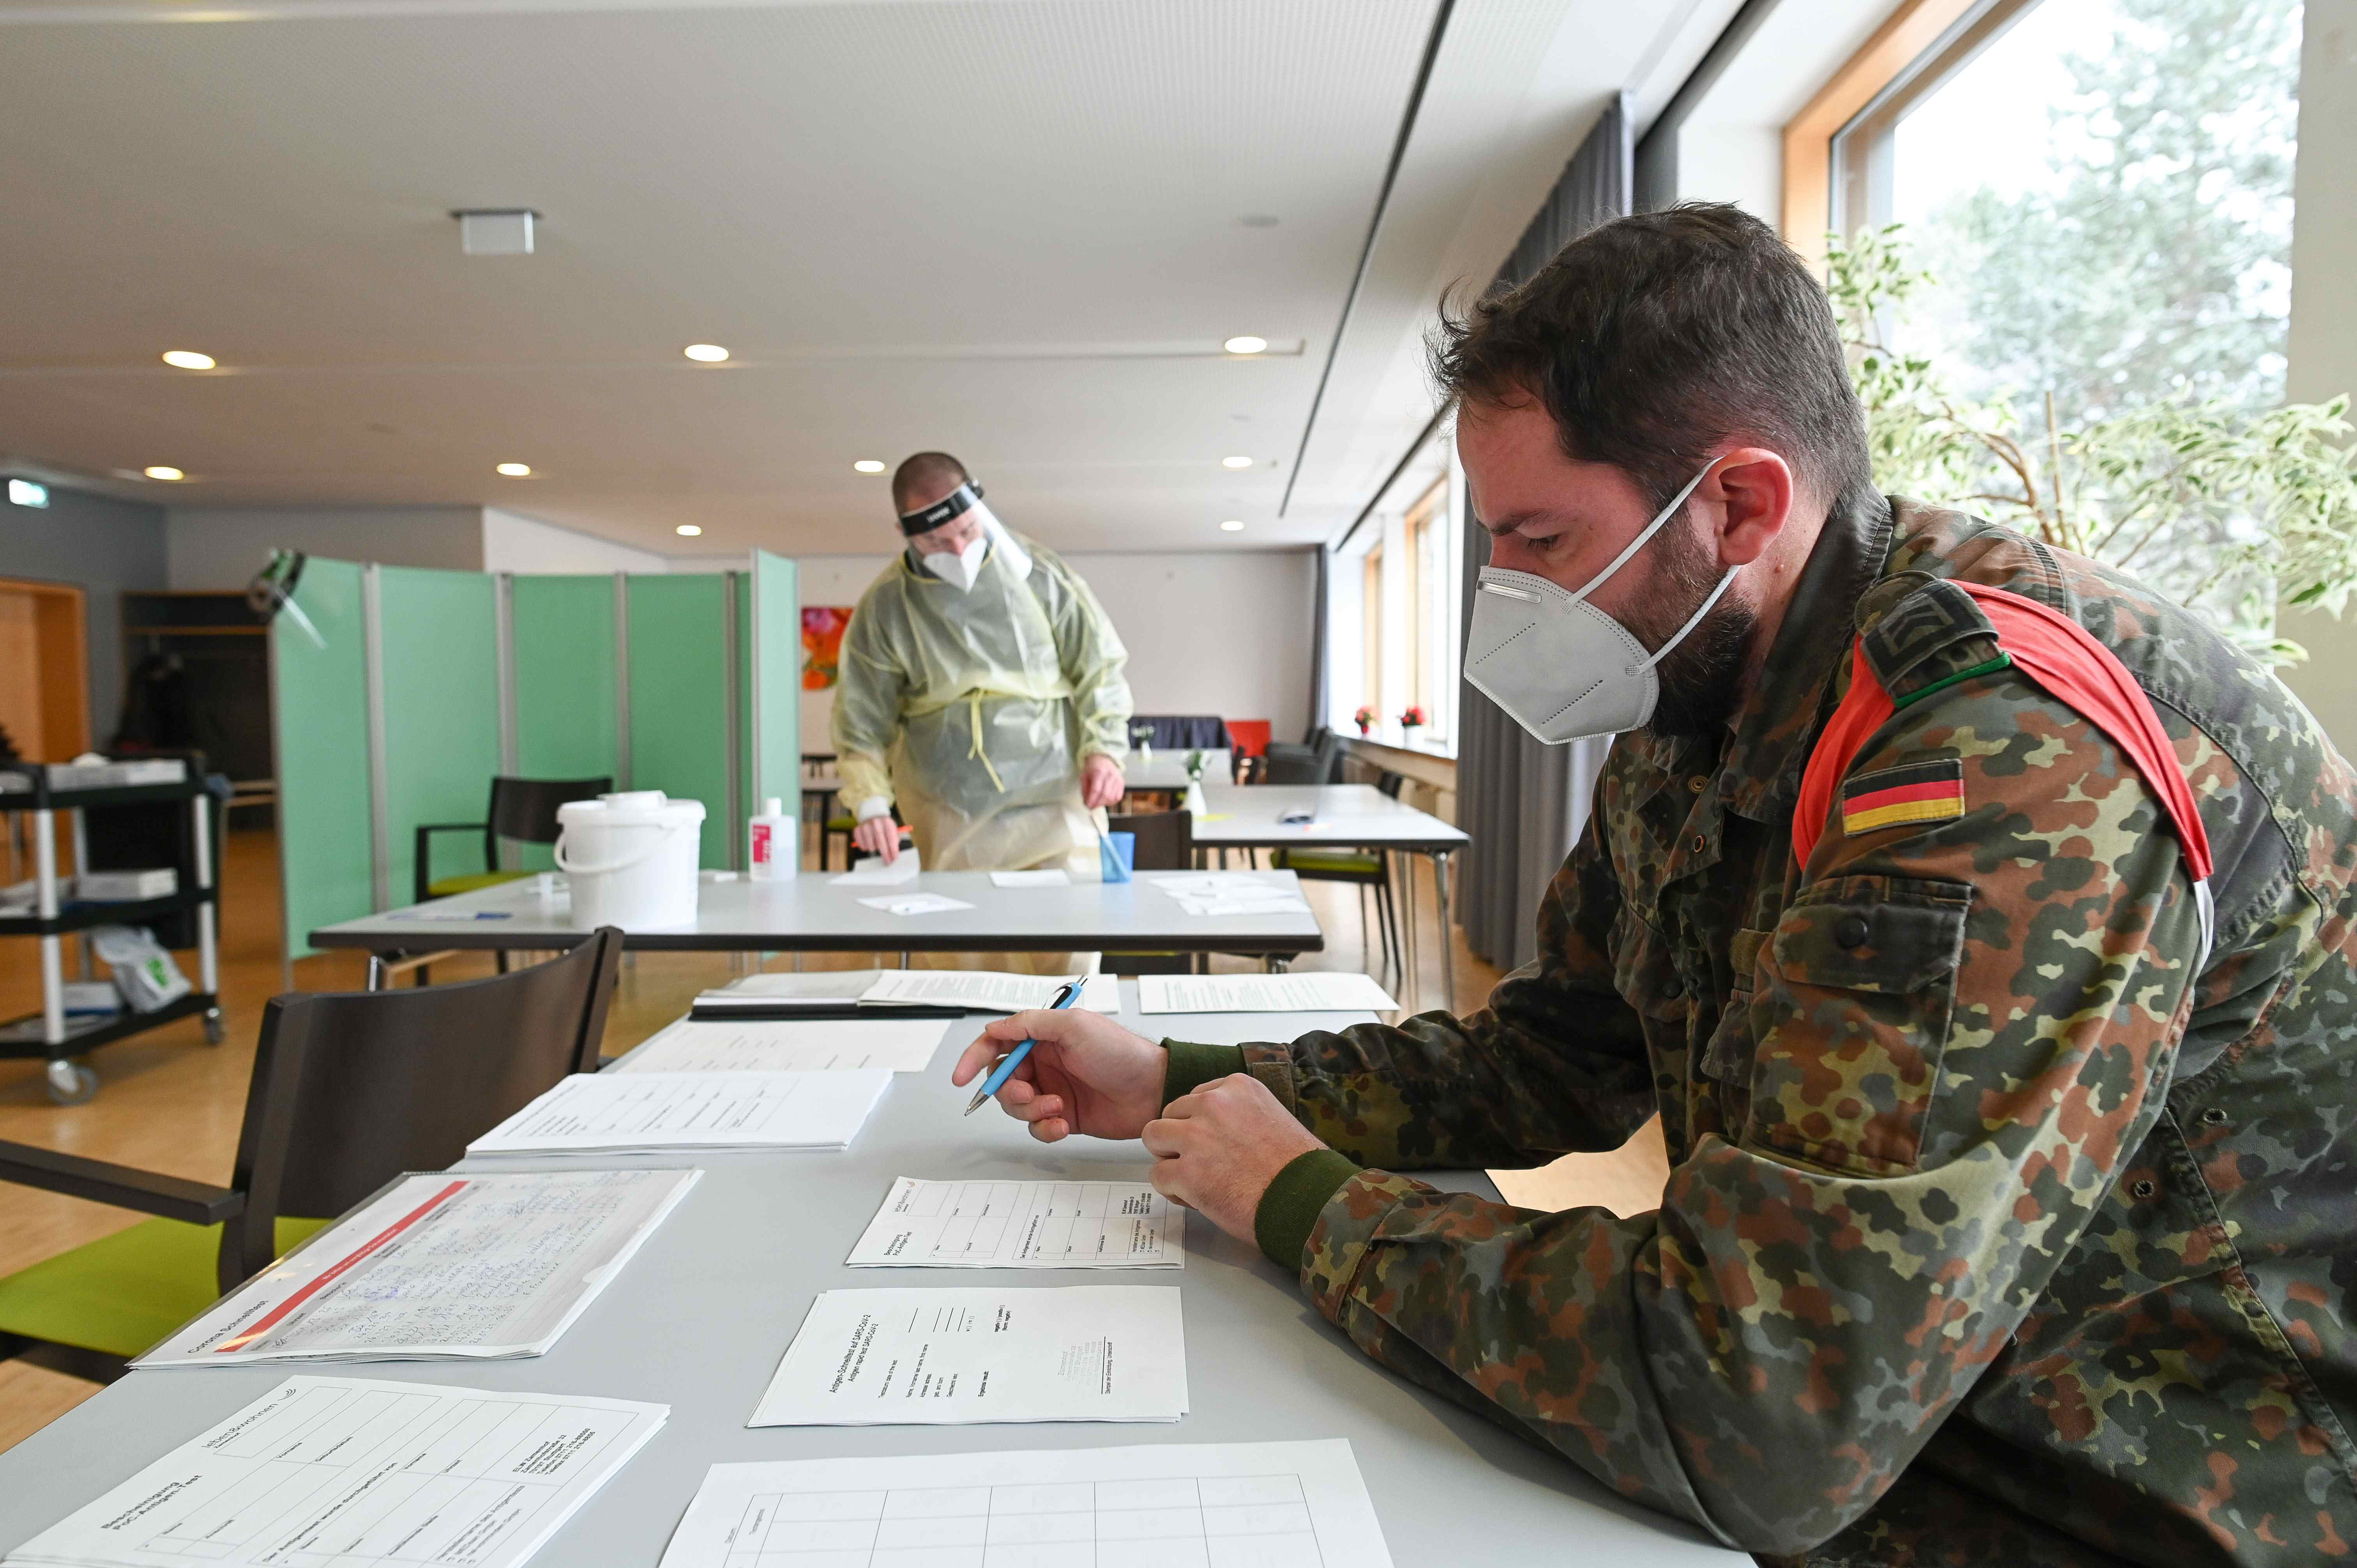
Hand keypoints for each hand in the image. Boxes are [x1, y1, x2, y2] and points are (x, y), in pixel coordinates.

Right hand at [851, 815, 899, 862]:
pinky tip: (868, 844)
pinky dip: (865, 847)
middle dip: (885, 854)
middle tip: (887, 861)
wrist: (872, 815)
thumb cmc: (884, 826)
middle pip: (880, 842)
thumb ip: (894, 840)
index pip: (891, 838)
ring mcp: (865, 825)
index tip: (894, 858)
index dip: (893, 849)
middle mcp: (876, 822)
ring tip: (876, 846)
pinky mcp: (857, 829)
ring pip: (870, 845)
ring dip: (874, 848)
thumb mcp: (892, 829)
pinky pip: (861, 844)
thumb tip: (894, 854)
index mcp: (887, 822)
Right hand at [951, 1008, 1164, 1140]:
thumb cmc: (1121, 1052)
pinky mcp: (1063, 1116)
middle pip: (1002, 1080)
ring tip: (1057, 1108)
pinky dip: (1044, 1128)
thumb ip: (1031, 1024)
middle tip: (1028, 1093)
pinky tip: (1062, 1124)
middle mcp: (1045, 1064)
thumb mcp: (1075, 1026)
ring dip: (1030, 1110)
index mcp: (1044, 1037)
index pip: (997, 1043)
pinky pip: (1037, 1127)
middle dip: (1009, 1091)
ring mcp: (1053, 1091)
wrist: (1153, 1089)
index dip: (974, 1057)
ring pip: (1016, 1106)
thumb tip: (994, 1027)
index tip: (960, 1076)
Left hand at [1080, 753, 1125, 809]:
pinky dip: (1110, 802)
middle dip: (1097, 804)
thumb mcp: (1084, 776)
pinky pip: (1117, 797)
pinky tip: (1104, 800)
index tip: (1087, 806)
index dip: (1091, 800)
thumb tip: (1087, 803)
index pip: (1096, 790)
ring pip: (1112, 798)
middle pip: (1105, 795)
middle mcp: (1110, 775)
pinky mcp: (1122, 783)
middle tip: (1091, 807)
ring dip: (1103, 803)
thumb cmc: (1092, 769)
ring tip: (1097, 802)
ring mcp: (1118, 779)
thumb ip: (1085, 790)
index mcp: (1099, 771)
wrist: (1103, 760)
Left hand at [1143, 1074, 1325, 1243]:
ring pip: (1153, 1137)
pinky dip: (1172, 1190)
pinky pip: (1158, 1175)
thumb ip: (1241, 1115)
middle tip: (1201, 1162)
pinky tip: (1195, 1198)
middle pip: (1170, 1114)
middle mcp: (1214, 1105)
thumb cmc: (1299, 1168)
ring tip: (1192, 1178)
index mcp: (1238, 1088)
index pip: (1196, 1098)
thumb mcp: (1274, 1117)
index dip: (1200, 1124)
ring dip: (1169, 1158)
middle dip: (1180, 1139)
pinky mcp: (1187, 1173)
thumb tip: (1221, 1129)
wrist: (1309, 1200)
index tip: (1215, 1143)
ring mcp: (1197, 1137)